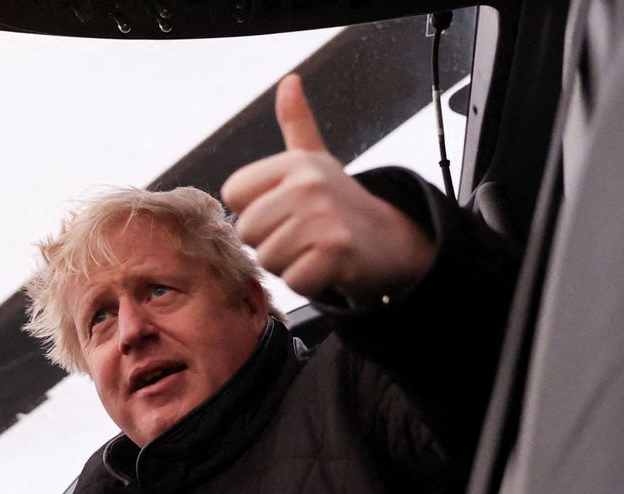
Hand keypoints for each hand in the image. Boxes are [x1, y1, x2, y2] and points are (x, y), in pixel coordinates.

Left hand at [222, 74, 435, 303]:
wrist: (391, 239)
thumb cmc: (341, 203)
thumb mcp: (316, 160)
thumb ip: (297, 123)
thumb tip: (290, 81)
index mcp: (294, 162)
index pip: (233, 194)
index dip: (254, 210)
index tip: (284, 210)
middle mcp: (308, 185)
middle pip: (247, 232)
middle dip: (270, 243)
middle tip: (302, 235)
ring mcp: (323, 218)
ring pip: (268, 259)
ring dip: (289, 264)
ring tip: (314, 249)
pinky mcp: (336, 252)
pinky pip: (293, 281)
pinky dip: (308, 282)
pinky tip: (327, 267)